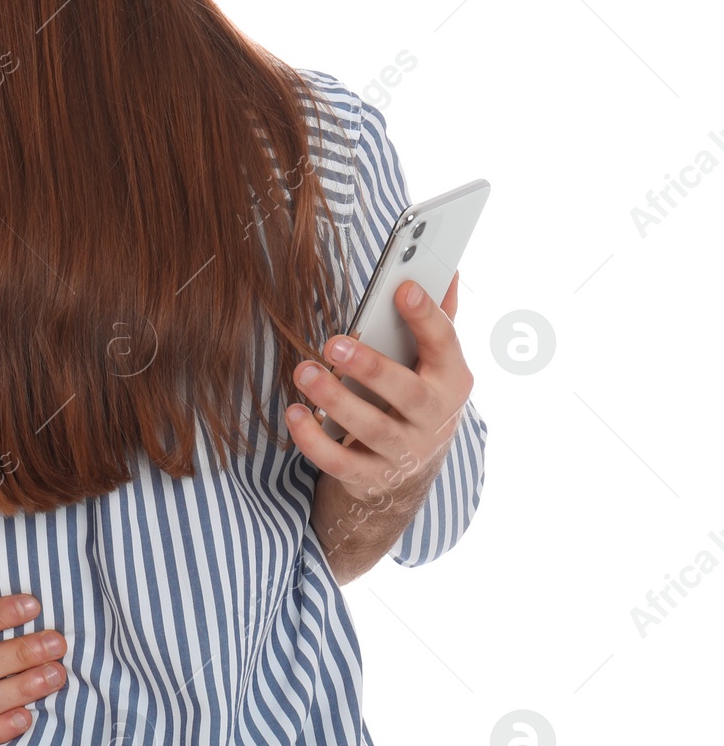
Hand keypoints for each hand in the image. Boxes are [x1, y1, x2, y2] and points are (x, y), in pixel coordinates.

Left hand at [285, 272, 470, 510]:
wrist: (408, 473)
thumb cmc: (416, 398)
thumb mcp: (434, 363)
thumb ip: (438, 316)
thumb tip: (450, 267)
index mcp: (451, 381)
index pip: (446, 345)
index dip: (427, 317)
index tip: (403, 288)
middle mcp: (432, 420)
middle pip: (407, 393)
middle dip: (371, 367)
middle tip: (334, 344)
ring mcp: (403, 453)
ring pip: (372, 429)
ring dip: (336, 400)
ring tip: (305, 371)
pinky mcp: (370, 478)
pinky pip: (340, 462)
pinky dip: (313, 441)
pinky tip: (294, 413)